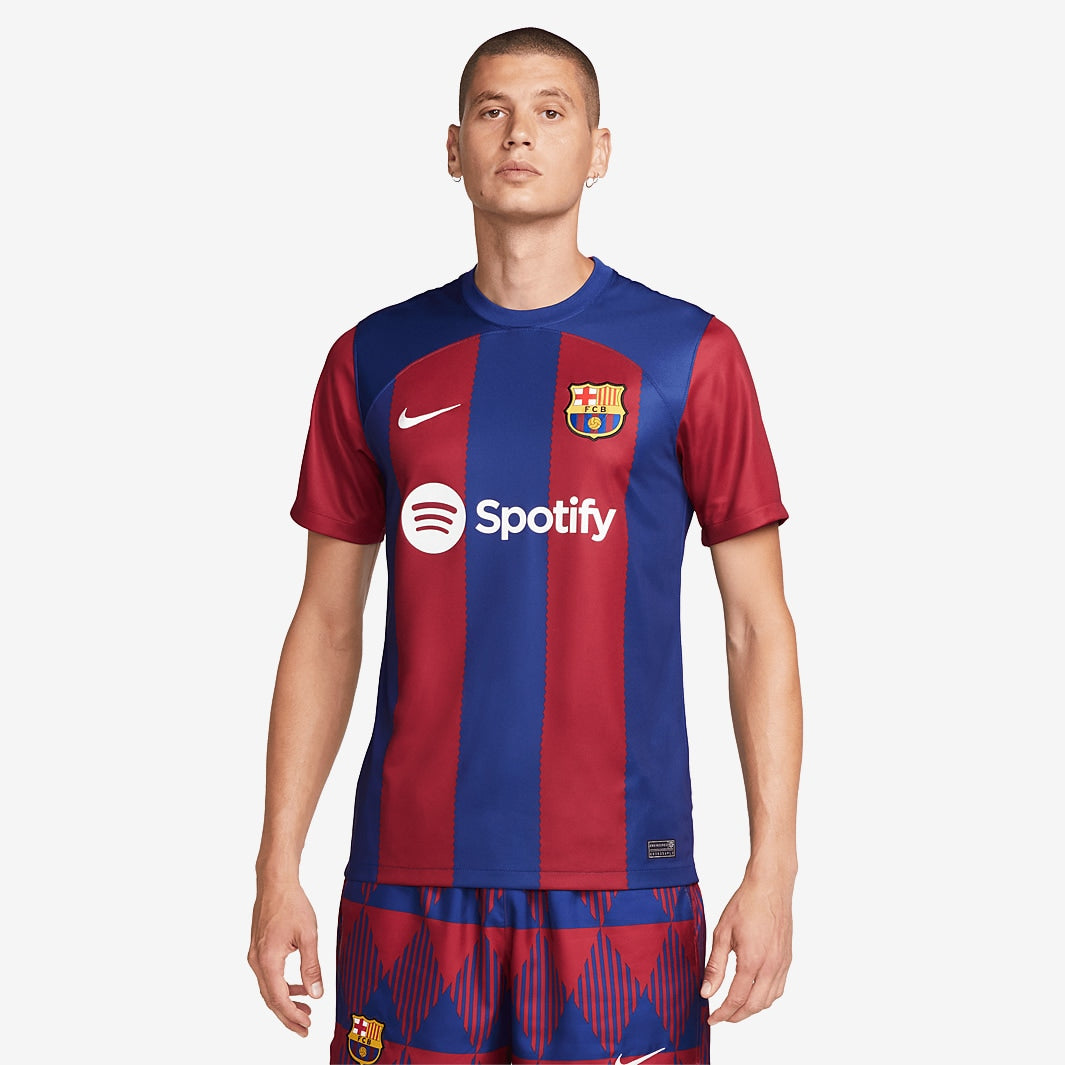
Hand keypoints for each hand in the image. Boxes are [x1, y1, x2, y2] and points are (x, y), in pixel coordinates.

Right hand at [248, 879, 323, 1035]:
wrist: (276, 883)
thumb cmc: (292, 904)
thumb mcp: (308, 936)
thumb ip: (312, 967)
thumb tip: (316, 994)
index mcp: (268, 961)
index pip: (278, 999)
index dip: (292, 1016)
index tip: (306, 1026)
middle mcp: (257, 961)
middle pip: (271, 999)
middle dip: (288, 1016)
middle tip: (305, 1028)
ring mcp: (255, 956)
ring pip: (268, 989)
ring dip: (285, 1002)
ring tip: (305, 1009)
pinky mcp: (258, 949)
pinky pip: (268, 976)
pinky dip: (282, 986)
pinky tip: (297, 987)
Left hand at [701, 871, 793, 1023]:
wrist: (770, 887)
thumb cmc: (746, 904)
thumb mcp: (722, 933)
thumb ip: (715, 965)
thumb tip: (706, 991)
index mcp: (752, 961)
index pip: (736, 999)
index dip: (723, 1013)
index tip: (711, 1018)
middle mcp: (770, 966)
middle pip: (754, 1006)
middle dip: (736, 1016)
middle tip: (721, 1017)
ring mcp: (782, 964)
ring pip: (769, 1000)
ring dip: (752, 1008)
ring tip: (735, 1008)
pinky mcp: (787, 959)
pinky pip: (779, 988)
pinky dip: (765, 997)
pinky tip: (755, 993)